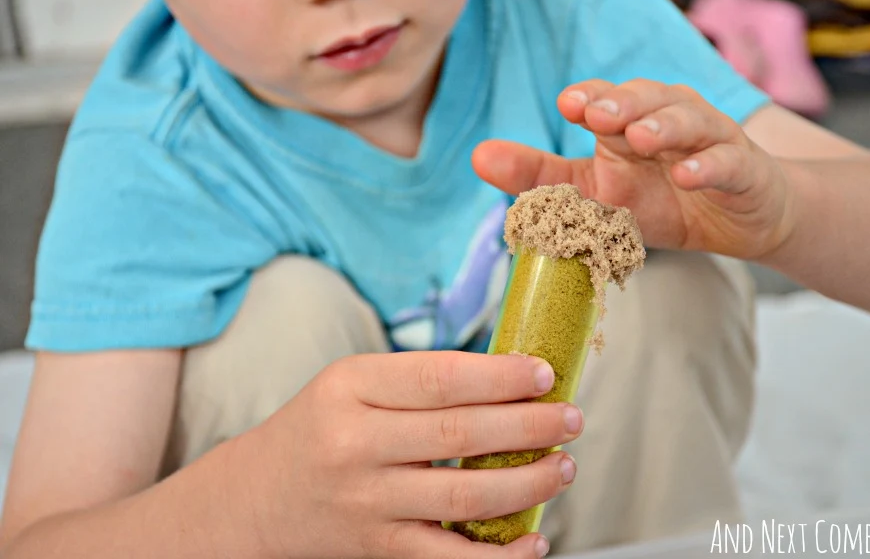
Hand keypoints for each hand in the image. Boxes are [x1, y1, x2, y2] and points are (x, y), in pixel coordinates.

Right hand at [241, 352, 581, 558]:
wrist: (255, 497)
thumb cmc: (318, 428)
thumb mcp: (352, 383)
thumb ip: (419, 381)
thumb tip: (510, 382)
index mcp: (351, 387)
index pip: (440, 377)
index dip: (501, 375)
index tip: (544, 373)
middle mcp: (355, 443)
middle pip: (460, 434)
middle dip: (529, 424)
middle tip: (570, 418)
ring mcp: (366, 501)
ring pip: (463, 498)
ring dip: (527, 483)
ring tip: (564, 467)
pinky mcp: (376, 548)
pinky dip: (499, 556)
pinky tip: (535, 539)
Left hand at [474, 79, 794, 259]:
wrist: (738, 222)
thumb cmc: (662, 199)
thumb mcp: (596, 193)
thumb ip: (540, 176)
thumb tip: (479, 156)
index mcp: (630, 122)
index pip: (608, 99)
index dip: (590, 98)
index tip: (566, 104)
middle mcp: (669, 120)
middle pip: (647, 98)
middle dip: (621, 102)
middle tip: (595, 114)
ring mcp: (709, 141)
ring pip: (689, 120)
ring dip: (664, 125)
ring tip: (640, 137)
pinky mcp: (742, 168)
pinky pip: (727, 161)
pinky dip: (709, 166)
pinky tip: (689, 175)